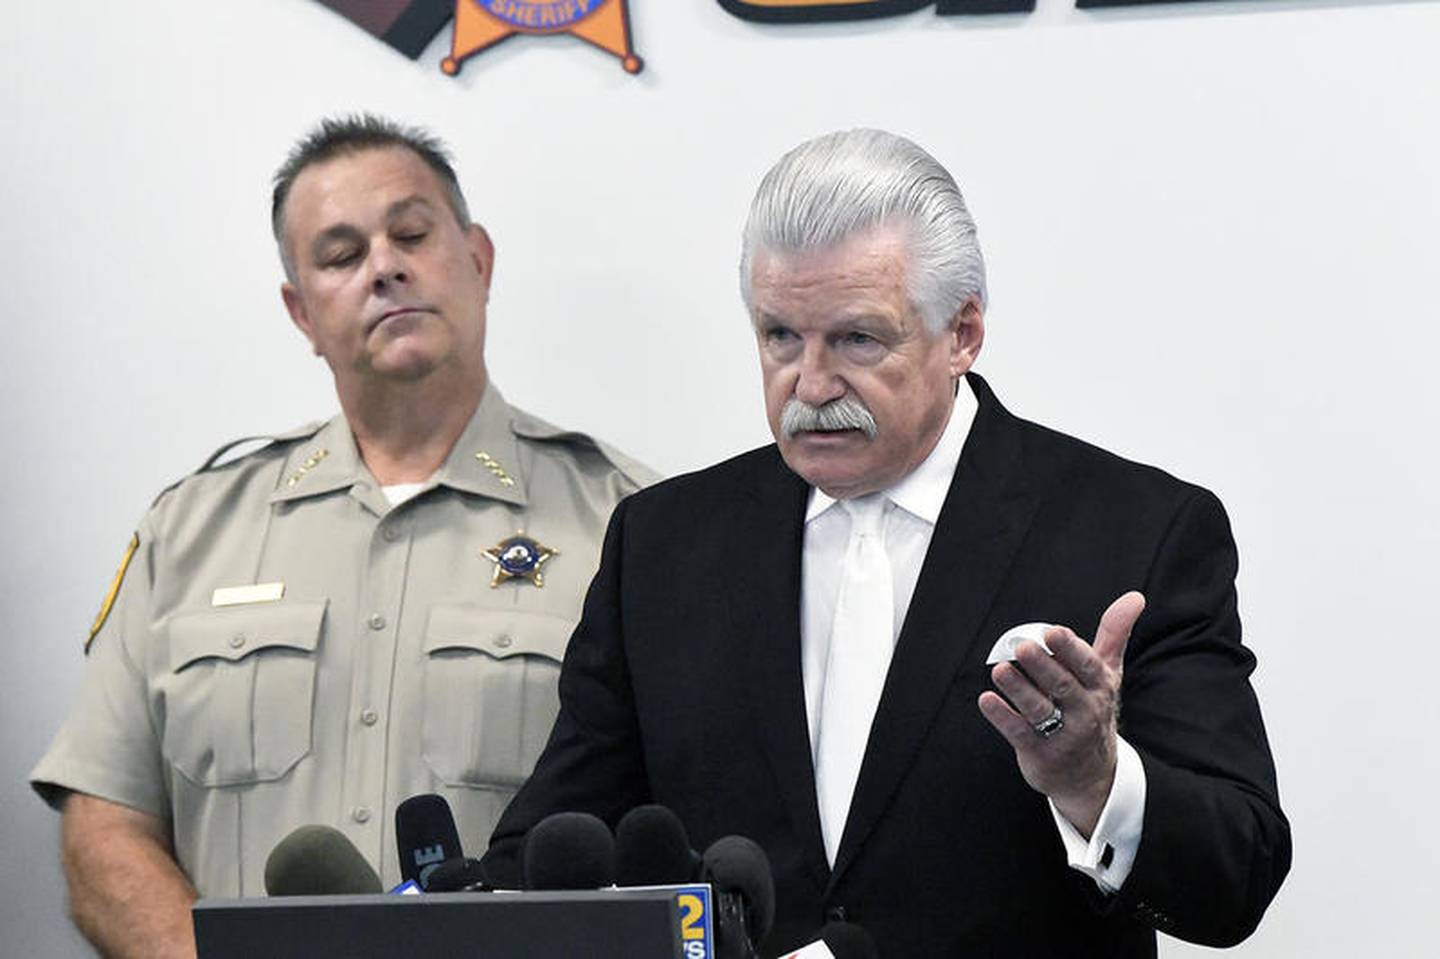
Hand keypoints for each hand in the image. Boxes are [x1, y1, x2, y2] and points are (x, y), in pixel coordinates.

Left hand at [977, 592, 1145, 836]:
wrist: (1094, 775)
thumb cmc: (1094, 709)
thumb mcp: (1108, 673)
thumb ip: (1114, 633)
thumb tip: (1135, 596)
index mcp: (1099, 687)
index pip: (1086, 666)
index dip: (1070, 649)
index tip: (1052, 632)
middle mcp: (1084, 711)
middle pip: (1062, 686)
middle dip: (1043, 666)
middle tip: (1022, 647)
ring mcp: (1063, 735)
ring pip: (1039, 710)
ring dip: (1019, 690)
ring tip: (1000, 671)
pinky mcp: (1041, 753)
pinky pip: (1020, 734)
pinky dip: (1003, 717)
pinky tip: (986, 700)